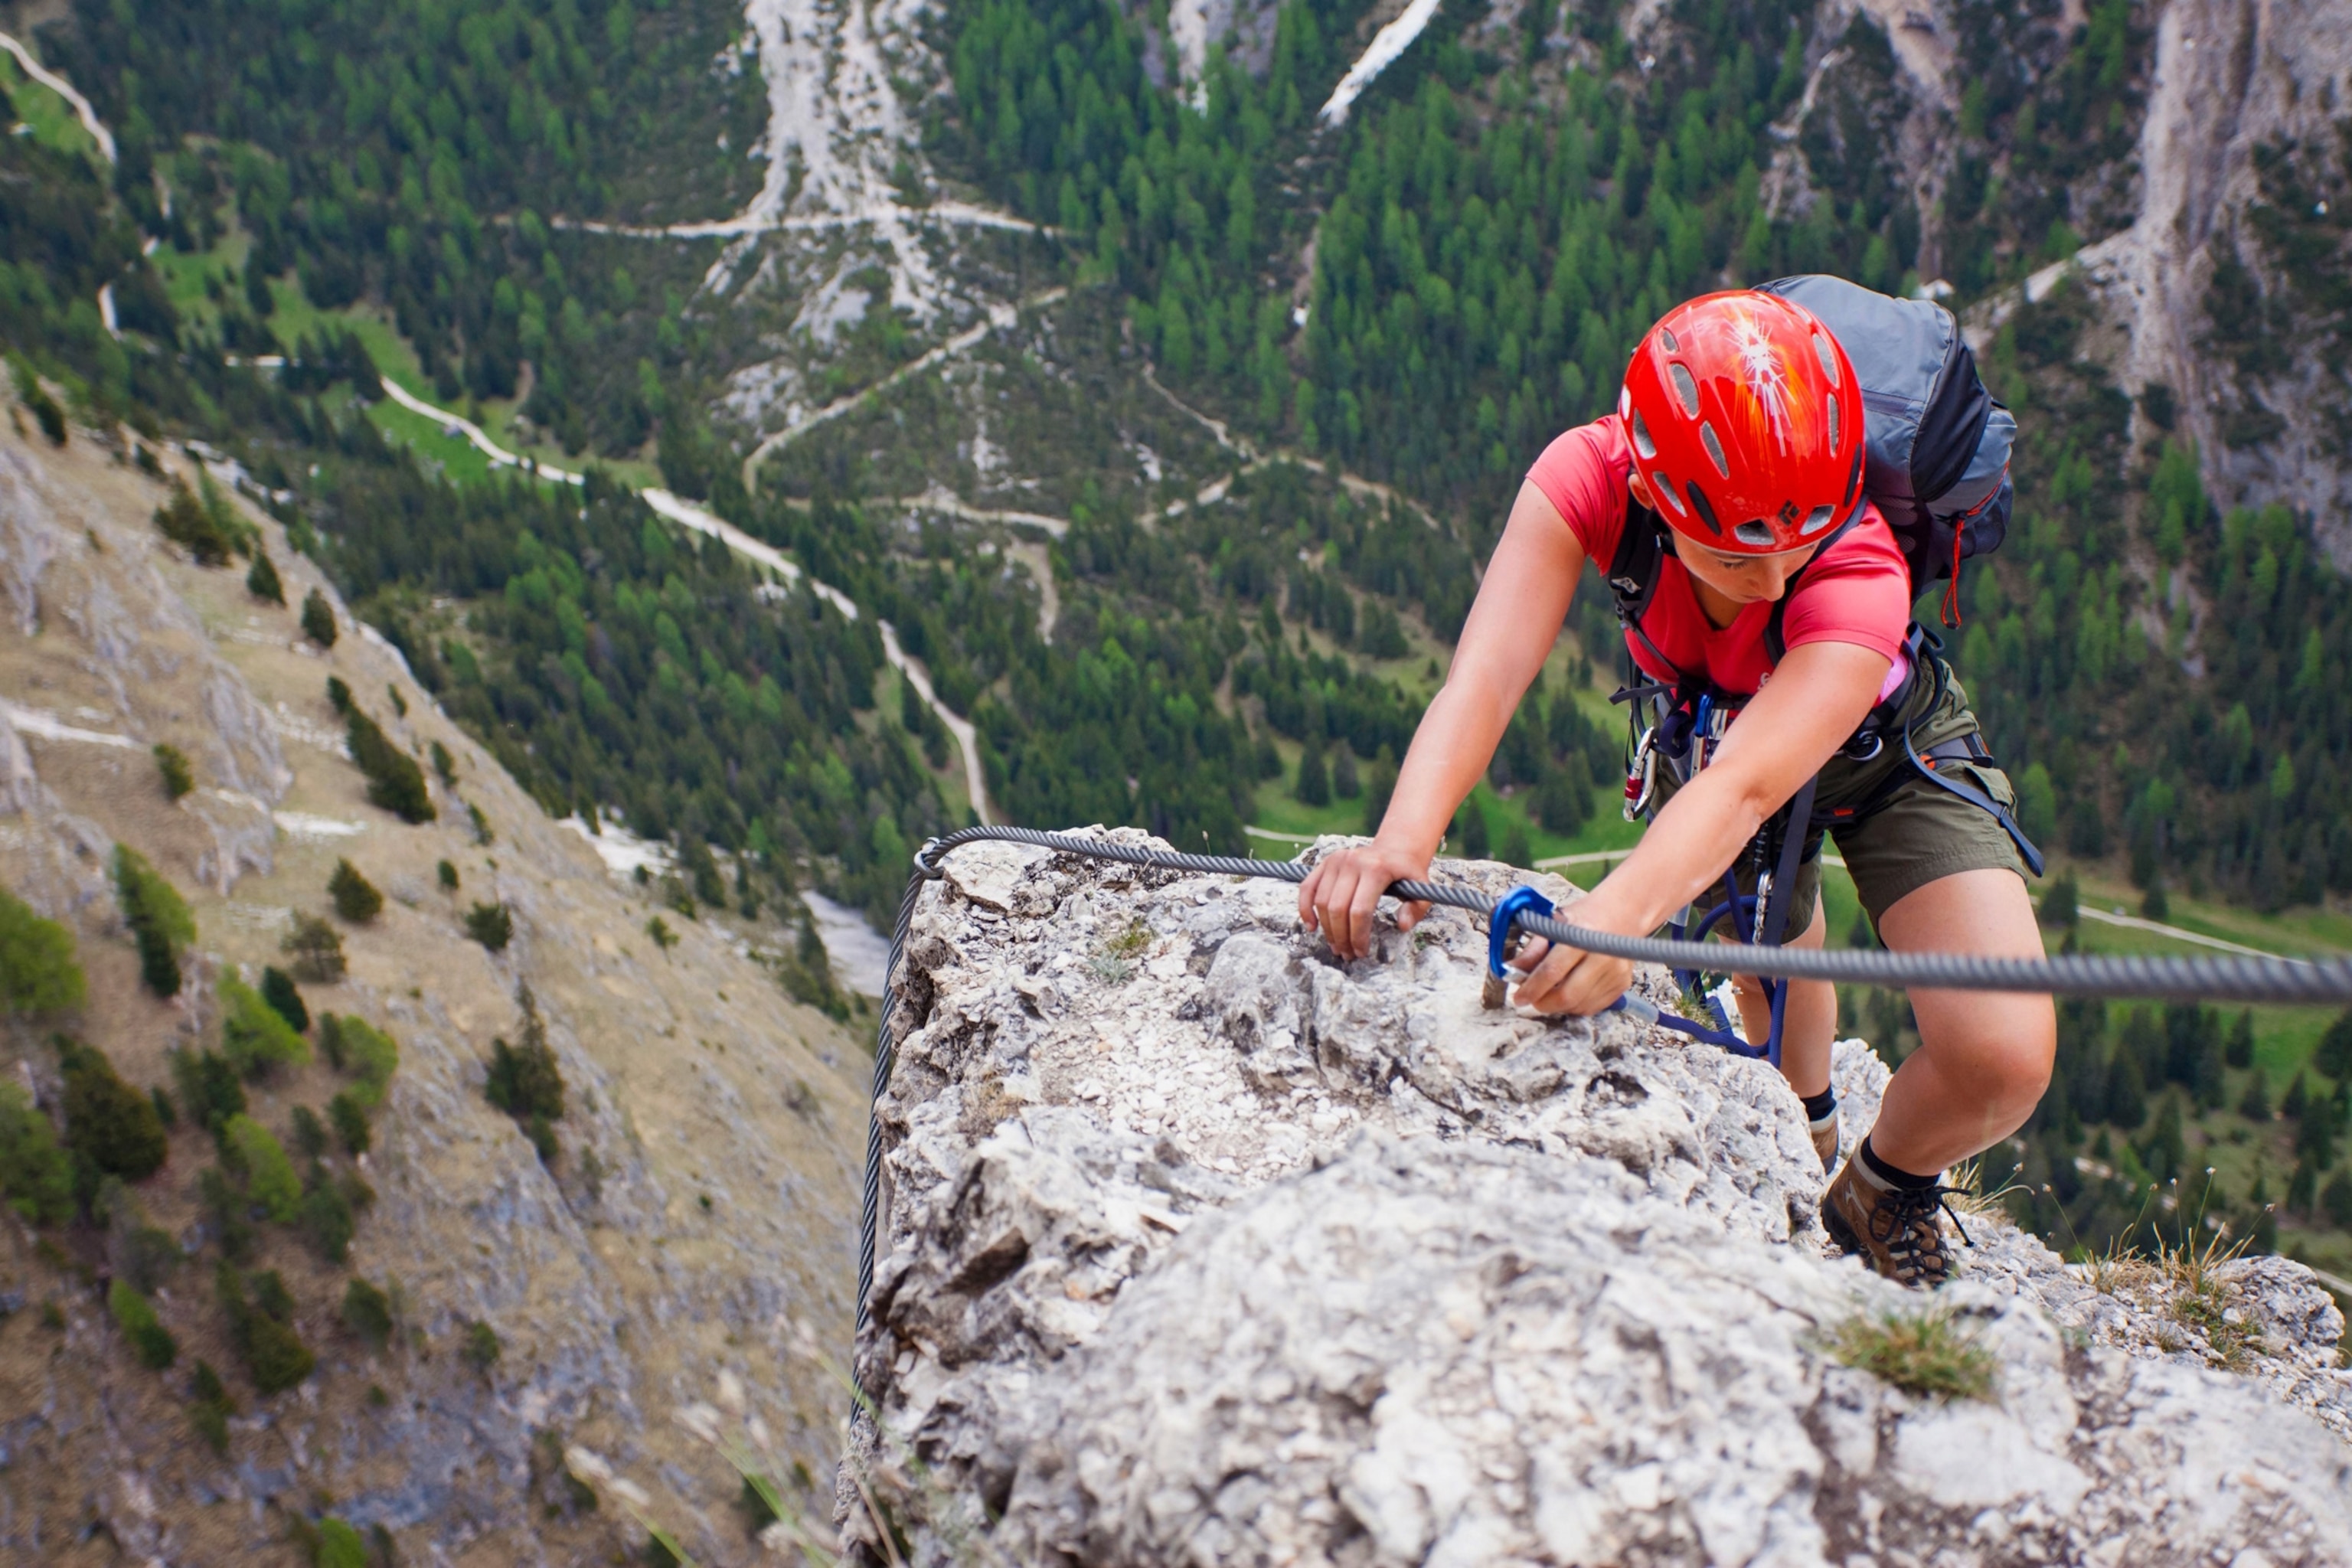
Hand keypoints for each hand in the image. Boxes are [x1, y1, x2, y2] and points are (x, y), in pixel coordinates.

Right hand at [1297, 842, 1431, 959]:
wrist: (1394, 849)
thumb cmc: (1407, 874)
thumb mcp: (1421, 889)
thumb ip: (1416, 909)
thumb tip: (1403, 926)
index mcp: (1376, 868)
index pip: (1360, 910)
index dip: (1358, 936)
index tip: (1361, 952)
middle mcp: (1352, 862)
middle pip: (1338, 909)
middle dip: (1341, 937)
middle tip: (1347, 954)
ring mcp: (1336, 861)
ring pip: (1322, 902)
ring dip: (1326, 929)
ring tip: (1336, 946)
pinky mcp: (1325, 862)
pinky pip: (1307, 888)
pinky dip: (1305, 908)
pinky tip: (1311, 927)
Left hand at [1505, 896, 1636, 1014]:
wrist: (1622, 913)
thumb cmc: (1583, 918)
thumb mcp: (1554, 924)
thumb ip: (1532, 949)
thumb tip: (1510, 971)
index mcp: (1582, 936)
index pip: (1552, 971)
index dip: (1532, 988)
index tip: (1518, 998)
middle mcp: (1603, 956)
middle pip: (1567, 995)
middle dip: (1544, 1003)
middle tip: (1532, 999)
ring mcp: (1616, 972)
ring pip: (1579, 1005)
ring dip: (1559, 1006)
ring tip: (1550, 993)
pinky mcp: (1623, 984)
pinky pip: (1593, 1007)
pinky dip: (1576, 1006)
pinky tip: (1570, 992)